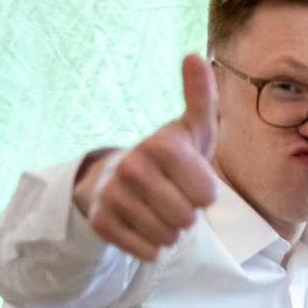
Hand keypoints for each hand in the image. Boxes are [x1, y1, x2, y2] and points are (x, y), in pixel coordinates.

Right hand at [78, 55, 222, 260]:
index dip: (206, 194)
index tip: (194, 181)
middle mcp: (132, 168)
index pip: (207, 194)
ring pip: (167, 237)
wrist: (119, 178)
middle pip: (187, 218)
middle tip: (176, 197)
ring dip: (172, 231)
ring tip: (161, 210)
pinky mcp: (100, 222)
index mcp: (160, 145)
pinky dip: (152, 246)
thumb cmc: (171, 155)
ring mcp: (112, 196)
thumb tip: (194, 56)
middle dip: (189, 214)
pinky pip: (145, 251)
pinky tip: (145, 226)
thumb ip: (201, 96)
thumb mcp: (193, 127)